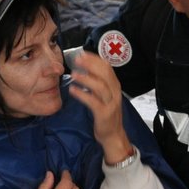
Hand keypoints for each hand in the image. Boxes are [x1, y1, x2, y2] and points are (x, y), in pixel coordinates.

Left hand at [68, 50, 132, 164]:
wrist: (113, 135)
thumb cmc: (105, 113)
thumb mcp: (104, 96)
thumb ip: (98, 83)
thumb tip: (85, 69)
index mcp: (114, 85)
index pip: (106, 67)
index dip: (94, 59)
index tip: (82, 53)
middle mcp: (114, 92)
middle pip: (104, 74)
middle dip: (90, 65)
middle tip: (76, 60)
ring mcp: (111, 103)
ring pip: (100, 86)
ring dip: (86, 79)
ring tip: (73, 75)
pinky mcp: (104, 114)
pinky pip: (93, 101)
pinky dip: (82, 94)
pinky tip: (73, 90)